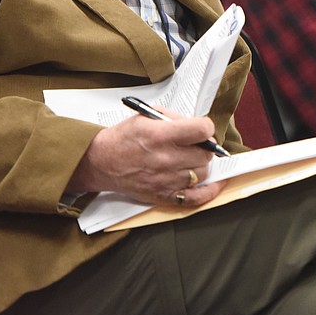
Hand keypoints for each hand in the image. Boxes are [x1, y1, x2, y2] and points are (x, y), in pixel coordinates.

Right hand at [67, 107, 224, 206]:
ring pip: (202, 173)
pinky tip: (214, 183)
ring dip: (200, 165)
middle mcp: (164, 159)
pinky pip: (196, 198)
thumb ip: (174, 119)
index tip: (202, 128)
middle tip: (196, 145)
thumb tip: (198, 127)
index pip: (201, 130)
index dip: (206, 127)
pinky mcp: (163, 196)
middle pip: (205, 154)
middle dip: (204, 147)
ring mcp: (165, 180)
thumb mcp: (146, 116)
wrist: (101, 162)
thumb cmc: (123, 138)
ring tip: (190, 159)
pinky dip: (209, 191)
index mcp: (160, 136)